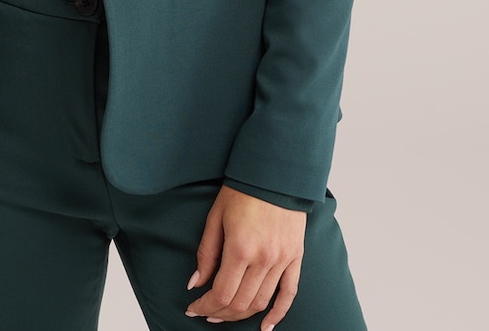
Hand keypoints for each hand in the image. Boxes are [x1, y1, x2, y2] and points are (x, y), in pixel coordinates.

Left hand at [184, 186, 304, 326]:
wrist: (275, 173)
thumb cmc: (242, 191)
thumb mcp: (215, 217)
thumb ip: (206, 253)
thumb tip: (196, 283)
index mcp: (240, 248)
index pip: (221, 293)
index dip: (204, 306)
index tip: (193, 307)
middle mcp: (263, 259)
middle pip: (240, 303)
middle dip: (219, 313)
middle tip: (206, 312)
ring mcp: (282, 260)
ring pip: (261, 302)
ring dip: (241, 315)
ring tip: (225, 315)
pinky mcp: (296, 258)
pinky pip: (289, 294)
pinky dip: (277, 314)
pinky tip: (265, 326)